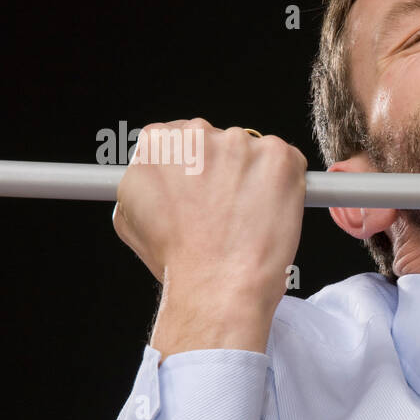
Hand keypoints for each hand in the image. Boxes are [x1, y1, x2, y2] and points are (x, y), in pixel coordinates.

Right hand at [113, 118, 307, 312]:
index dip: (194, 170)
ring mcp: (240, 142)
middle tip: (226, 212)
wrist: (217, 286)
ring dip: (256, 179)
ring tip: (248, 220)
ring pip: (254, 154)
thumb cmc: (177, 262)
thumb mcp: (130, 220)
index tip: (202, 193)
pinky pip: (289, 162)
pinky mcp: (279, 156)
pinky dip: (286, 185)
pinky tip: (271, 213)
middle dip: (225, 171)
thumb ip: (140, 184)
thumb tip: (150, 174)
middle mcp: (197, 133)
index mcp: (157, 142)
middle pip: (218, 142)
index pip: (181, 139)